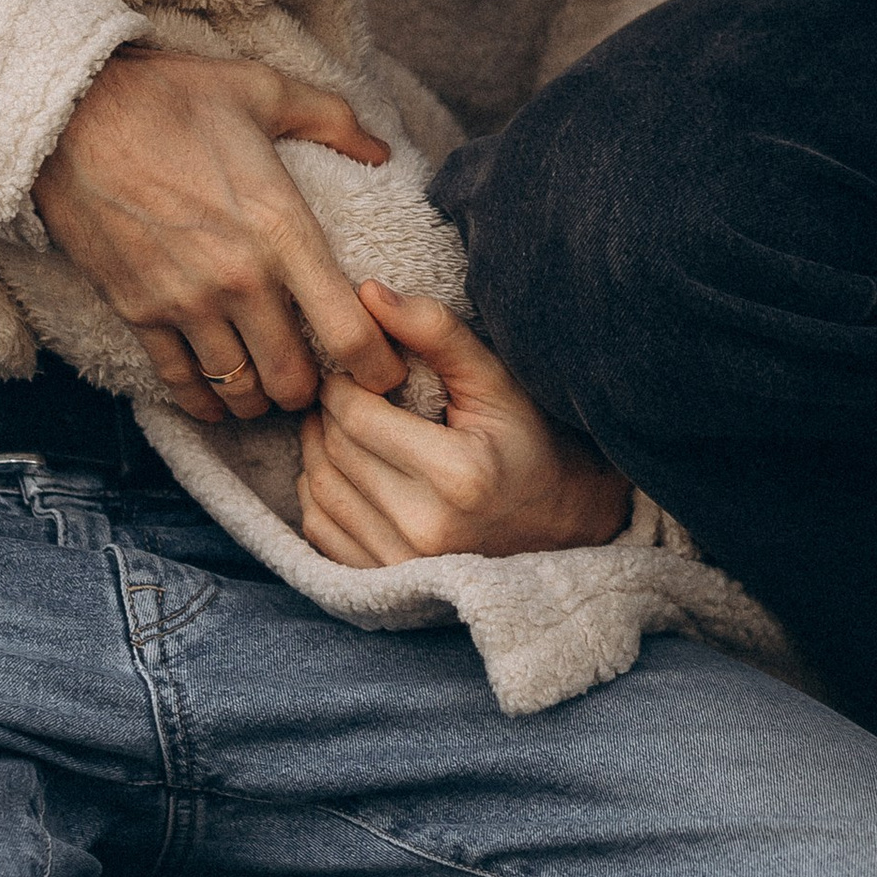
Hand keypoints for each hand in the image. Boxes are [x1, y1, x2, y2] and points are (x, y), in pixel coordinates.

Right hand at [33, 50, 399, 423]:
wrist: (73, 112)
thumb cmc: (172, 96)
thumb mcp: (265, 90)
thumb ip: (334, 120)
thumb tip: (383, 150)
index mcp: (282, 228)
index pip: (348, 331)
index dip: (377, 367)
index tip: (383, 370)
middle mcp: (239, 278)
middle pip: (295, 380)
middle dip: (317, 389)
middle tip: (324, 377)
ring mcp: (185, 302)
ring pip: (240, 391)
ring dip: (262, 398)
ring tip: (273, 384)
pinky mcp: (138, 312)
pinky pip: (180, 384)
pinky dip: (205, 403)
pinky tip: (219, 401)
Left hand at [297, 283, 634, 565]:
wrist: (559, 526)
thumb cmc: (528, 442)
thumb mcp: (495, 380)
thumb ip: (435, 330)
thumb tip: (367, 291)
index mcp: (457, 474)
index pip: (355, 416)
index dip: (341, 383)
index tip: (353, 370)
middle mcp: (426, 528)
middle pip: (333, 452)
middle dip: (326, 413)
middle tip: (342, 391)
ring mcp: (403, 565)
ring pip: (319, 491)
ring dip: (316, 449)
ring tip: (340, 425)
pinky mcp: (387, 584)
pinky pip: (321, 531)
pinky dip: (318, 493)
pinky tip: (342, 468)